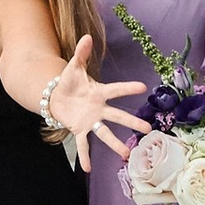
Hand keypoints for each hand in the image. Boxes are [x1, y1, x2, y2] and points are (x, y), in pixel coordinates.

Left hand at [41, 36, 148, 162]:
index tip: (143, 86)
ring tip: (127, 154)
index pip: (115, 90)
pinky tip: (87, 169)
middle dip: (132, 122)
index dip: (128, 88)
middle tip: (148, 129)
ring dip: (115, 144)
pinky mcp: (79, 130)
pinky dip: (84, 156)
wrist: (56, 97)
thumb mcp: (74, 67)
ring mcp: (90, 121)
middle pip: (117, 116)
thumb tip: (87, 36)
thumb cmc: (70, 82)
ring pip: (105, 134)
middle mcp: (99, 109)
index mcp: (99, 93)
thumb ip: (82, 53)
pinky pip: (83, 144)